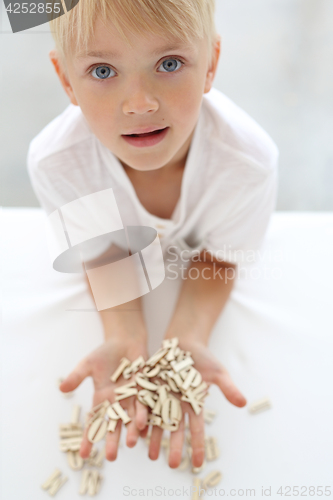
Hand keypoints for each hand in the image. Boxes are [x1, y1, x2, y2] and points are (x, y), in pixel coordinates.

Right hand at [59, 336, 148, 460]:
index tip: (84, 454)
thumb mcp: (88, 364)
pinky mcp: (145, 387)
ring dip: (132, 430)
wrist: (125, 340)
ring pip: (132, 416)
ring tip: (132, 443)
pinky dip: (145, 412)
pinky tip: (146, 424)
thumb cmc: (105, 352)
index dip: (89, 437)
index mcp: (102, 398)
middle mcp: (118, 401)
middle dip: (113, 440)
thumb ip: (77, 377)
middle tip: (111, 457)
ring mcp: (132, 395)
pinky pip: (146, 402)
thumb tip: (61, 388)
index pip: (94, 421)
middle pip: (115, 424)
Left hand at [148, 338, 246, 468]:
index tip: (197, 464)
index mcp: (194, 403)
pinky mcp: (150, 386)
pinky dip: (142, 416)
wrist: (184, 341)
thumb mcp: (218, 372)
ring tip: (151, 456)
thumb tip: (244, 404)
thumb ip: (228, 388)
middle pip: (175, 428)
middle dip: (173, 447)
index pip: (196, 429)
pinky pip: (145, 404)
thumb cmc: (203, 357)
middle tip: (172, 465)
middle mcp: (177, 403)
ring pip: (158, 421)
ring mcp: (163, 396)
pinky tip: (138, 430)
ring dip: (155, 438)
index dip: (197, 446)